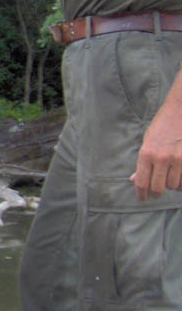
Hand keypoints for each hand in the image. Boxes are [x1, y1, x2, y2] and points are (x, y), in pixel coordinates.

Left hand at [131, 74, 181, 199]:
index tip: (142, 199)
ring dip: (171, 186)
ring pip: (174, 185)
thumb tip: (134, 179)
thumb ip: (142, 162)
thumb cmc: (162, 126)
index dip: (141, 194)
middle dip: (155, 193)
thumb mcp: (147, 141)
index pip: (141, 182)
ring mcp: (178, 159)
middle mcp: (161, 158)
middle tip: (155, 193)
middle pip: (158, 188)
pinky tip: (178, 178)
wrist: (181, 111)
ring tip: (168, 180)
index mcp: (146, 153)